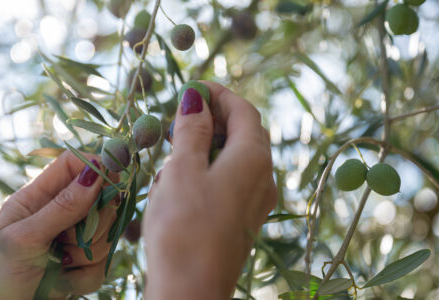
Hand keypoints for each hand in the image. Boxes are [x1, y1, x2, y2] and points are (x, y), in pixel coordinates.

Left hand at [0, 151, 118, 299]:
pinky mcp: (85, 266)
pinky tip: (61, 281)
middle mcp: (59, 214)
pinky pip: (104, 264)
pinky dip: (84, 277)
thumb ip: (62, 207)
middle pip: (101, 199)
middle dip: (92, 223)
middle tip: (66, 240)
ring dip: (85, 253)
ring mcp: (75, 240)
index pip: (73, 165)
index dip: (97, 165)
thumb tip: (95, 174)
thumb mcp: (25, 237)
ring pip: (107, 234)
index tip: (113, 178)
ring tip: (57, 264)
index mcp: (38, 197)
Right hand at [144, 81, 276, 298]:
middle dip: (213, 118)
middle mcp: (263, 177)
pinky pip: (231, 181)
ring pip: (236, 158)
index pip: (244, 110)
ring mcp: (256, 201)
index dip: (219, 93)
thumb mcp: (182, 169)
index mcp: (254, 158)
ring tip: (175, 150)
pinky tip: (182, 181)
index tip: (192, 87)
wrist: (191, 291)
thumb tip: (197, 98)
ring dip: (209, 145)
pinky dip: (210, 170)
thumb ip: (192, 130)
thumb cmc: (184, 226)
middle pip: (245, 132)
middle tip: (179, 117)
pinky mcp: (244, 220)